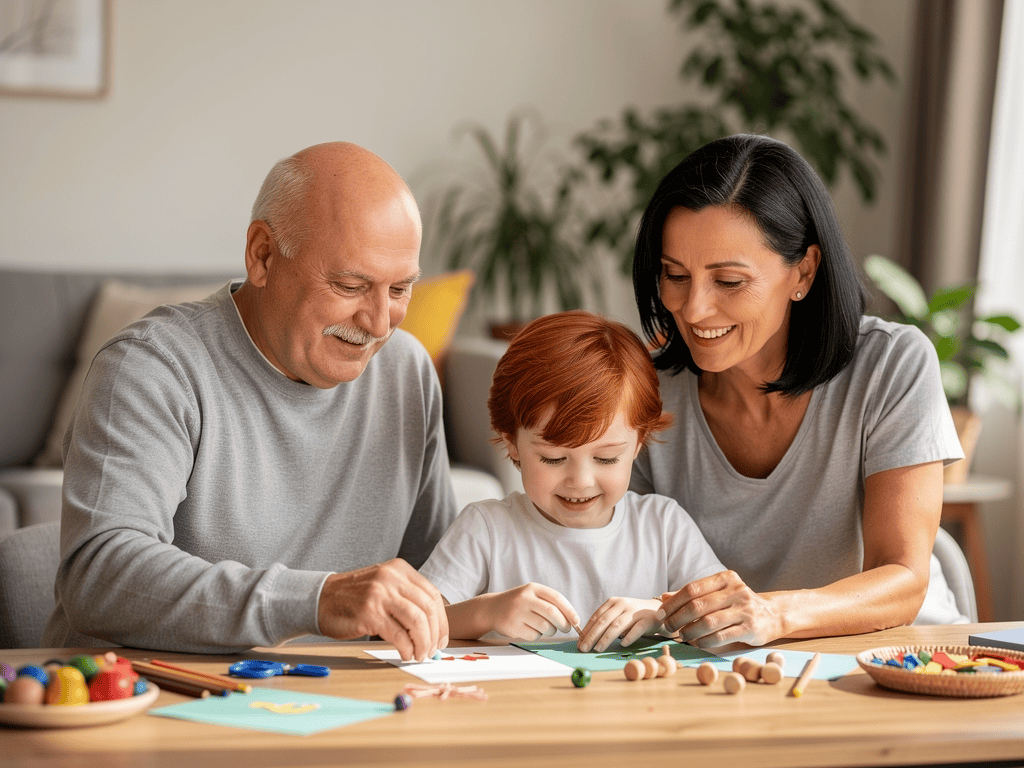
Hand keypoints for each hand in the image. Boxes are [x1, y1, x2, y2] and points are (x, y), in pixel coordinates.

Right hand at [317, 559, 447, 661]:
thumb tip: (433, 628)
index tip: (442, 638)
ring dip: (423, 643)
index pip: (432, 595)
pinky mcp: (369, 613)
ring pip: (416, 621)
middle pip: (427, 609)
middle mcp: (392, 578)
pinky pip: (398, 634)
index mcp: (399, 570)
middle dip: (435, 634)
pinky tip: (405, 654)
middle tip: (432, 650)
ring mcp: (380, 594)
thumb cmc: (355, 598)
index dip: (441, 620)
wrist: (321, 599)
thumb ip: (406, 598)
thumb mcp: (384, 586)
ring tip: (420, 655)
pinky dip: (406, 648)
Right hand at [478, 583, 579, 640]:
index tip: (576, 620)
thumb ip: (549, 602)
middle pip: (552, 612)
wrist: (492, 608)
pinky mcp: (512, 627)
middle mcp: (524, 598)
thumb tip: (572, 619)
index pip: (556, 597)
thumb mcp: (532, 595)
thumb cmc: (519, 603)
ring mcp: (517, 612)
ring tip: (545, 628)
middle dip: (563, 623)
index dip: (569, 610)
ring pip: (544, 626)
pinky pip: (534, 635)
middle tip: (566, 628)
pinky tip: (530, 629)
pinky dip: (537, 635)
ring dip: (550, 630)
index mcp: (532, 588)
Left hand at [577, 597, 661, 651]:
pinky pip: (637, 629)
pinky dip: (629, 637)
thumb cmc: (632, 616)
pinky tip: (622, 644)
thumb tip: (586, 638)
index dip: (587, 630)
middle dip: (592, 635)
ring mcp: (635, 611)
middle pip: (605, 621)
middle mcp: (623, 604)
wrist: (657, 610)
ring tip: (598, 648)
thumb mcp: (617, 614)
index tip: (579, 642)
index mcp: (613, 602)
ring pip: (618, 625)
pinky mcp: (647, 619)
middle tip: (584, 648)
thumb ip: (605, 622)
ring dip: (606, 638)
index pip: (597, 616)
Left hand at [657, 571, 782, 647]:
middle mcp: (736, 591)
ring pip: (708, 622)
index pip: (692, 588)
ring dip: (690, 631)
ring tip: (682, 636)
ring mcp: (745, 609)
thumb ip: (693, 595)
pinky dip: (704, 641)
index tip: (661, 613)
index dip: (673, 602)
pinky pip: (721, 636)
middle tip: (668, 627)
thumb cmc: (738, 603)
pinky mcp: (750, 628)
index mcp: (725, 578)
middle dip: (678, 618)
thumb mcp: (718, 593)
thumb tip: (664, 597)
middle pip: (698, 605)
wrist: (773, 614)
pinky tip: (697, 643)